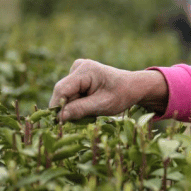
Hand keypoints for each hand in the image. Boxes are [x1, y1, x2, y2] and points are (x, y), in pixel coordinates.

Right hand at [49, 59, 167, 121]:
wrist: (133, 87)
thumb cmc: (121, 95)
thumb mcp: (103, 105)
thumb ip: (80, 109)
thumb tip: (59, 117)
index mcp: (85, 70)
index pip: (61, 90)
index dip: (58, 107)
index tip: (60, 124)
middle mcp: (78, 67)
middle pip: (63, 93)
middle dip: (69, 108)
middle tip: (85, 119)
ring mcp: (77, 71)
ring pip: (66, 95)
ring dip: (74, 107)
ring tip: (91, 111)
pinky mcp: (77, 77)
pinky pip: (70, 94)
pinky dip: (77, 103)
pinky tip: (90, 105)